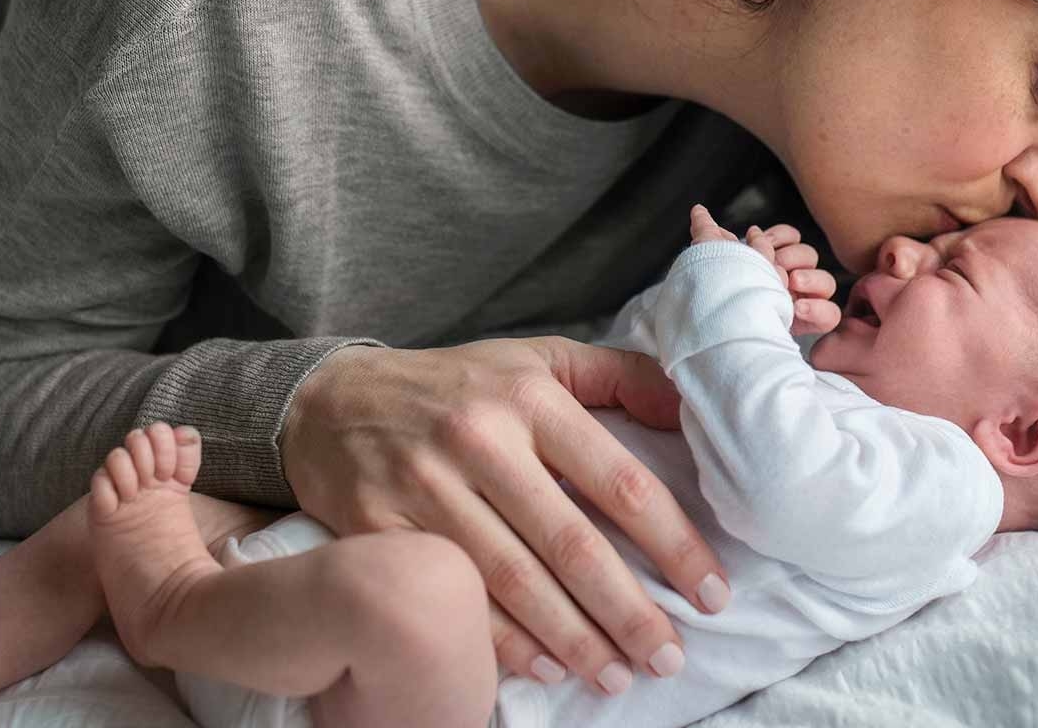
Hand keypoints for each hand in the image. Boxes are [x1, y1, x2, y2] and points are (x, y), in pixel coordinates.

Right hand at [283, 338, 727, 688]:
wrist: (326, 403)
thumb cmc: (456, 388)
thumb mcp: (538, 360)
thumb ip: (620, 378)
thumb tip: (692, 411)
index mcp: (530, 398)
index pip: (619, 481)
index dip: (673, 543)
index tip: (711, 592)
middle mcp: (478, 440)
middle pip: (570, 543)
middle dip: (628, 610)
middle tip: (669, 656)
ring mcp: (424, 486)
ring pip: (514, 581)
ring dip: (574, 640)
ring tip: (619, 676)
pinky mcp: (378, 528)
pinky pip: (454, 598)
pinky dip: (503, 643)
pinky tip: (548, 669)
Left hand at [689, 205, 839, 334]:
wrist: (719, 339)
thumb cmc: (718, 301)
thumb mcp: (711, 267)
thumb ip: (708, 237)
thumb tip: (698, 211)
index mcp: (770, 261)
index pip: (790, 236)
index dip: (780, 235)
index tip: (761, 238)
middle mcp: (789, 278)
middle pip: (809, 254)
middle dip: (793, 256)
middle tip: (776, 266)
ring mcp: (802, 301)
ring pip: (826, 281)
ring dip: (811, 279)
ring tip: (791, 284)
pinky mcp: (809, 324)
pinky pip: (830, 313)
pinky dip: (818, 308)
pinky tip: (798, 308)